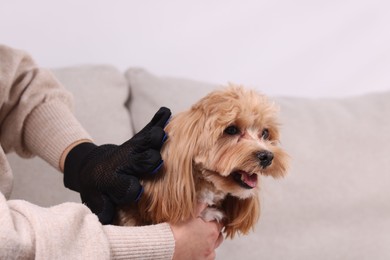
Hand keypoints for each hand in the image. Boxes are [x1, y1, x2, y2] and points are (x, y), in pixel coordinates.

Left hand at [63, 107, 170, 223]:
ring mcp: (132, 149)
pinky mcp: (138, 139)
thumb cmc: (96, 187)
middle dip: (149, 162)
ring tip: (161, 136)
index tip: (137, 191)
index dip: (131, 189)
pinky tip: (165, 111)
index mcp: (112, 179)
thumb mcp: (94, 200)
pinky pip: (149, 128)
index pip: (126, 187)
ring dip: (154, 138)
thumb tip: (107, 218)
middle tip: (155, 164)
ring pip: (146, 141)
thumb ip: (101, 208)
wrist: (90, 165)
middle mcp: (124, 162)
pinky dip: (158, 120)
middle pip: (142, 161)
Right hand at [170, 203, 223, 259]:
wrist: (166, 247)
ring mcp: (207, 254)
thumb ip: (200, 206)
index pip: (220, 222)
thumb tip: (207, 201)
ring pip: (214, 247)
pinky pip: (208, 256)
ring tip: (200, 238)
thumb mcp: (189, 214)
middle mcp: (212, 243)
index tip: (210, 217)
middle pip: (219, 235)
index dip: (215, 218)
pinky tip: (198, 248)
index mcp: (211, 230)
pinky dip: (205, 252)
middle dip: (214, 230)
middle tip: (204, 227)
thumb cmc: (176, 231)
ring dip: (211, 242)